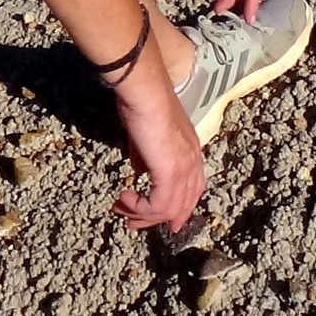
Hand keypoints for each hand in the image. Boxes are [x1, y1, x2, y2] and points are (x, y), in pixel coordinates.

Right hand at [110, 62, 204, 230]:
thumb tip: (140, 172)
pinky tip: (125, 198)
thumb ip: (145, 156)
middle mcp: (193, 162)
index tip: (160, 221)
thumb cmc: (143, 105)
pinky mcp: (171, 173)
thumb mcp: (144, 137)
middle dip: (156, 219)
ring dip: (142, 214)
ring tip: (122, 208)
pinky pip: (159, 205)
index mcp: (191, 152)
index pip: (192, 190)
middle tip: (132, 223)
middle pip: (183, 205)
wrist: (145, 93)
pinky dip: (141, 208)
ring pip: (169, 209)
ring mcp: (184, 168)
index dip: (178, 209)